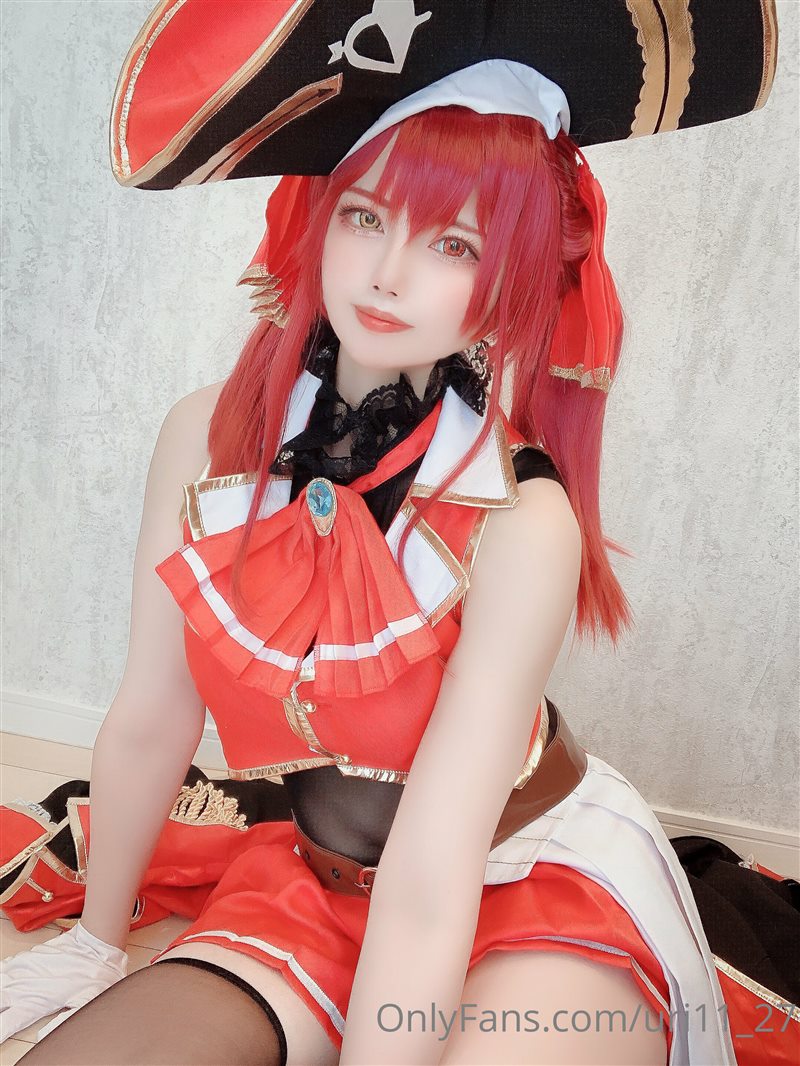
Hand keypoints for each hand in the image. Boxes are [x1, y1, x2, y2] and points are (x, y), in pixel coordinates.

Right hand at [0, 920, 127, 1043]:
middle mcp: (25, 986)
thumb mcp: (86, 1003)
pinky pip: (3, 966)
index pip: (7, 1023)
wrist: (95, 942)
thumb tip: (44, 1036)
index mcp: (37, 1001)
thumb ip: (65, 1021)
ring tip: (0, 1001)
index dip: (0, 1031)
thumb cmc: (94, 973)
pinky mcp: (27, 956)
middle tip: (0, 1014)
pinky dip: (0, 975)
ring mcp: (24, 969)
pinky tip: (1, 980)